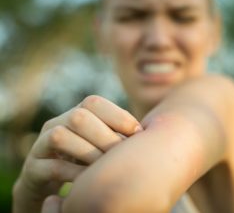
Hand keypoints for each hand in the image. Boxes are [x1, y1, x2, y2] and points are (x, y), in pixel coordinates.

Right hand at [13, 95, 141, 212]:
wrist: (50, 180)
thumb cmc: (85, 160)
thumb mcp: (101, 145)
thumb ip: (118, 136)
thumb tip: (149, 134)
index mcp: (75, 115)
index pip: (93, 102)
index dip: (117, 115)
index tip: (138, 133)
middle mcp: (57, 124)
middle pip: (79, 116)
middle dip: (105, 136)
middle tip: (122, 155)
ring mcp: (41, 145)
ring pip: (61, 136)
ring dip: (89, 153)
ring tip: (105, 168)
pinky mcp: (33, 168)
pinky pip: (51, 166)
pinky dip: (74, 173)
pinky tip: (89, 182)